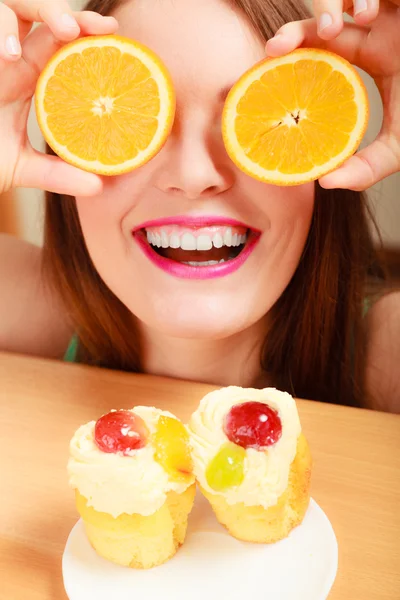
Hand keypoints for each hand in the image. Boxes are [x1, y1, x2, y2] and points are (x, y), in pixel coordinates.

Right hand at [0, 0, 117, 196]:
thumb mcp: (21, 169)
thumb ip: (57, 175)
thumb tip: (99, 187)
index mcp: (26, 80)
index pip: (59, 44)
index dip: (85, 32)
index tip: (114, 34)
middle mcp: (7, 61)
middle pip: (36, 15)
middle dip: (62, 10)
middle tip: (92, 27)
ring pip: (10, 6)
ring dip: (39, 9)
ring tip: (65, 31)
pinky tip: (10, 52)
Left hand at [265, 0, 399, 190]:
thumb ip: (367, 166)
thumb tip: (324, 183)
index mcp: (371, 54)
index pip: (321, 46)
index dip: (292, 50)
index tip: (267, 63)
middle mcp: (379, 27)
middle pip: (324, 18)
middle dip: (296, 29)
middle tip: (275, 48)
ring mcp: (393, 8)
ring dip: (332, 5)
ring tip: (345, 30)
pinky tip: (365, 13)